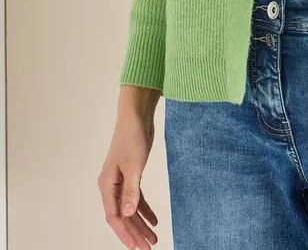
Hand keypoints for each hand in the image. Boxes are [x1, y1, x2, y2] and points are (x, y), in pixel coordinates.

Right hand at [98, 111, 158, 249]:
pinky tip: (154, 219)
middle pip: (122, 216)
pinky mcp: (131, 175)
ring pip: (129, 209)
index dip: (125, 233)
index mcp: (107, 185)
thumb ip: (131, 191)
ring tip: (153, 238)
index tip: (137, 247)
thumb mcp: (134, 166)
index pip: (114, 216)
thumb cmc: (132, 137)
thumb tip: (127, 214)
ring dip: (141, 223)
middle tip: (148, 247)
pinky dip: (144, 209)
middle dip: (135, 233)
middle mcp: (111, 186)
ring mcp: (121, 181)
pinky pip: (136, 198)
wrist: (136, 116)